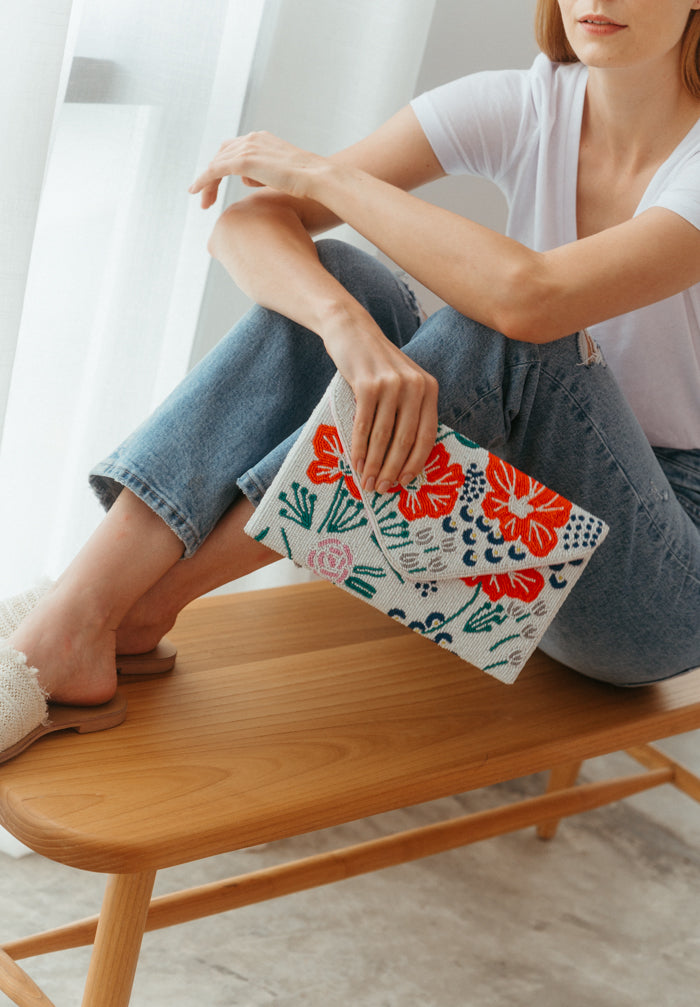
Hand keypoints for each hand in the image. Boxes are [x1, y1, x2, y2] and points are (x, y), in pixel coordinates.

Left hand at [188, 131, 325, 208]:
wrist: (316, 177)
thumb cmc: (305, 181)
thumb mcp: (280, 173)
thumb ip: (262, 174)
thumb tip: (246, 180)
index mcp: (261, 139)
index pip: (233, 150)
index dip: (222, 167)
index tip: (217, 184)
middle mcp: (251, 139)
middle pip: (221, 155)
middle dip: (211, 176)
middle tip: (208, 199)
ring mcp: (247, 149)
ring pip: (215, 164)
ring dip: (206, 183)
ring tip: (204, 203)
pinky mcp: (244, 162)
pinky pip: (214, 171)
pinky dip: (203, 181)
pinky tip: (196, 192)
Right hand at [322, 312, 437, 493]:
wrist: (351, 331)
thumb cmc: (375, 365)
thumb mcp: (401, 383)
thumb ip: (407, 411)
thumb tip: (401, 458)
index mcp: (429, 387)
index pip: (427, 434)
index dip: (416, 463)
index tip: (403, 483)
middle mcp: (415, 385)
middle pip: (406, 439)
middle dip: (392, 469)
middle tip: (381, 489)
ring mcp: (392, 384)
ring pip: (384, 435)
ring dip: (374, 463)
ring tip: (366, 481)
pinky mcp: (368, 384)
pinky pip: (364, 424)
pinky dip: (359, 447)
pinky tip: (355, 461)